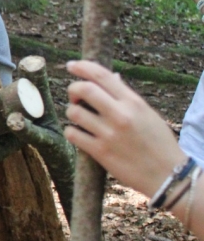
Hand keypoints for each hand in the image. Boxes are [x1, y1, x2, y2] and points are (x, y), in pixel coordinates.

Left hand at [63, 60, 185, 197]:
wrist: (168, 175)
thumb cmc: (159, 143)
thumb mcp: (148, 114)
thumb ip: (127, 97)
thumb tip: (111, 77)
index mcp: (134, 102)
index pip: (103, 75)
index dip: (83, 67)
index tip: (72, 65)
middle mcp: (121, 115)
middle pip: (83, 89)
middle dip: (73, 89)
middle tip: (74, 97)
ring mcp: (109, 134)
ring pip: (74, 112)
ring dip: (72, 112)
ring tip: (80, 118)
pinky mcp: (100, 152)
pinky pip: (72, 134)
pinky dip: (71, 131)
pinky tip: (79, 134)